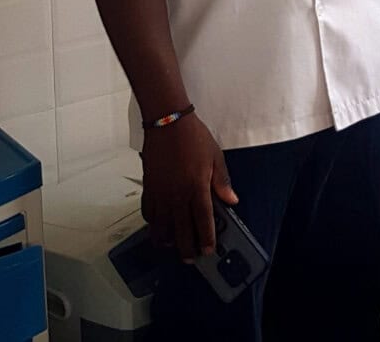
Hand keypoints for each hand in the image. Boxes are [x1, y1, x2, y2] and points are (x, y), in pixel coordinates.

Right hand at [140, 114, 236, 261]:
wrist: (168, 123)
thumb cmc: (193, 137)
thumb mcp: (215, 157)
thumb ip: (222, 182)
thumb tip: (231, 200)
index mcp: (197, 188)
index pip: (203, 222)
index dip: (206, 239)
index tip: (208, 250)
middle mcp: (177, 195)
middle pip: (181, 232)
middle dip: (186, 249)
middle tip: (191, 257)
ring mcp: (161, 194)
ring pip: (161, 228)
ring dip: (168, 241)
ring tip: (174, 247)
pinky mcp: (149, 189)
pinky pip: (148, 214)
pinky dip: (153, 225)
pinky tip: (158, 226)